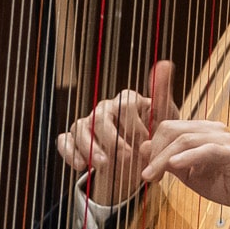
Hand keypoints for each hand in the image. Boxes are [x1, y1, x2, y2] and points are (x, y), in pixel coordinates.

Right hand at [53, 59, 172, 208]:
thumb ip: (162, 93)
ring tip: (105, 165)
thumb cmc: (154, 135)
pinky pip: (64, 141)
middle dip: (112, 138)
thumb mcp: (164, 118)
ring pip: (80, 129)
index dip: (134, 124)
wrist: (141, 161)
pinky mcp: (74, 139)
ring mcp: (87, 123)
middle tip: (126, 156)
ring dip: (91, 148)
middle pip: (100, 118)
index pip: (125, 104)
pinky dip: (70, 153)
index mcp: (125, 101)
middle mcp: (104, 109)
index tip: (145, 141)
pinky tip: (82, 165)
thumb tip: (165, 63)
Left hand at [132, 66, 229, 228]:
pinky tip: (175, 166)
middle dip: (155, 152)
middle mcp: (213, 130)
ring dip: (164, 159)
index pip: (169, 127)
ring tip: (154, 177)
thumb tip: (144, 148)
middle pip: (172, 130)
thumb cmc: (226, 185)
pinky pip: (206, 150)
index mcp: (203, 132)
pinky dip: (188, 157)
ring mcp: (224, 140)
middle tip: (148, 175)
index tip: (145, 168)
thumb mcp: (190, 174)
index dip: (152, 145)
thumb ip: (170, 161)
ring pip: (184, 140)